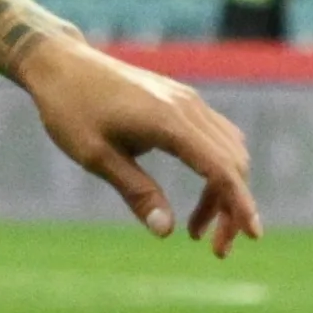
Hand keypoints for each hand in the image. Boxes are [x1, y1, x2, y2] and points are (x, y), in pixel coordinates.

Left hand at [15, 34, 261, 256]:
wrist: (61, 64)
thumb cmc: (70, 110)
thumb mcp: (95, 156)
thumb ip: (135, 191)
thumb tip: (165, 232)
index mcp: (169, 122)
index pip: (221, 168)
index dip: (240, 204)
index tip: (252, 236)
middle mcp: (188, 108)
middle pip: (232, 163)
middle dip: (232, 208)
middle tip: (216, 248)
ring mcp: (188, 102)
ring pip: (228, 151)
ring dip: (224, 192)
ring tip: (196, 230)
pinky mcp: (182, 102)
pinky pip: (216, 138)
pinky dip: (216, 170)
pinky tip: (200, 196)